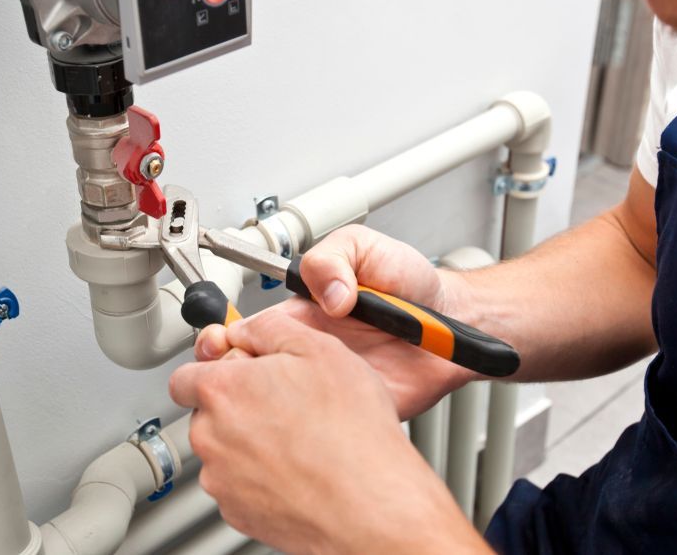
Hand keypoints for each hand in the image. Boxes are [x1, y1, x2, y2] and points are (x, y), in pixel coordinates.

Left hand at [171, 312, 487, 553]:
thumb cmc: (351, 432)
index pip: (186, 375)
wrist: (371, 503)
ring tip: (297, 439)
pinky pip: (238, 486)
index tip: (242, 373)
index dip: (217, 370)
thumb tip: (247, 329)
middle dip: (236, 406)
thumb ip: (270, 328)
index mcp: (222, 390)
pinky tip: (298, 468)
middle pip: (206, 413)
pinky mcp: (238, 512)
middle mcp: (211, 436)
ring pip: (223, 451)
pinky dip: (260, 477)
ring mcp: (222, 479)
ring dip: (249, 442)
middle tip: (282, 404)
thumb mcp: (319, 349)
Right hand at [197, 225, 477, 418]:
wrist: (456, 322)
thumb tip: (325, 293)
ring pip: (279, 406)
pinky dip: (308, 428)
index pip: (247, 331)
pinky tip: (308, 416)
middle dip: (231, 377)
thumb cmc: (413, 284)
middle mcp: (308, 353)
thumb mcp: (366, 248)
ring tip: (271, 392)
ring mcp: (328, 384)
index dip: (225, 339)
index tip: (219, 342)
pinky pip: (322, 426)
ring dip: (265, 403)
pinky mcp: (354, 410)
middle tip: (235, 373)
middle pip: (251, 374)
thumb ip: (334, 258)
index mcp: (302, 315)